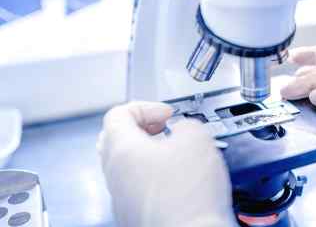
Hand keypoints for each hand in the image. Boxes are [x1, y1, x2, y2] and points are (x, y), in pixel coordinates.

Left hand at [97, 102, 235, 226]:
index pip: (118, 114)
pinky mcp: (133, 213)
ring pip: (126, 164)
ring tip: (174, 154)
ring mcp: (121, 196)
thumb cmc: (188, 197)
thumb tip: (183, 129)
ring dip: (148, 152)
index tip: (165, 113)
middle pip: (116, 138)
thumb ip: (186, 123)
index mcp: (122, 149)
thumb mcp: (197, 139)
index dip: (146, 107)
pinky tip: (177, 180)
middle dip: (142, 128)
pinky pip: (136, 186)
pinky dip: (153, 176)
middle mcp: (115, 173)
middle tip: (163, 128)